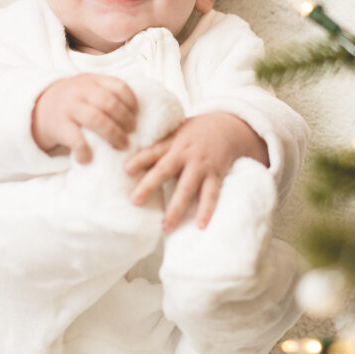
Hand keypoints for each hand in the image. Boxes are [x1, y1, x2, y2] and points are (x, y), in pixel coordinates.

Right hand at [31, 74, 137, 162]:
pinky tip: (89, 158)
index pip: (118, 86)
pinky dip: (85, 151)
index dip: (132, 102)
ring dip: (113, 134)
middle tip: (131, 133)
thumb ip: (108, 93)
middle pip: (110, 104)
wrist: (38, 108)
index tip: (137, 115)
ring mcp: (68, 108)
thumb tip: (140, 111)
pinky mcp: (58, 126)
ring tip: (121, 145)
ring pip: (96, 120)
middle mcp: (80, 91)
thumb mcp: (88, 89)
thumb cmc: (73, 101)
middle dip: (125, 121)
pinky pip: (75, 139)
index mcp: (92, 81)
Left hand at [124, 112, 268, 232]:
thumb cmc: (195, 132)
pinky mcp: (216, 176)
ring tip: (166, 227)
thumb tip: (129, 158)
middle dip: (149, 185)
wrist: (229, 126)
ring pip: (187, 188)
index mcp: (173, 143)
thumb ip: (159, 146)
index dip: (139, 160)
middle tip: (135, 201)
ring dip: (176, 208)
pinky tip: (200, 225)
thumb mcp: (176, 132)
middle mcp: (186, 154)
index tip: (125, 170)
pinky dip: (207, 211)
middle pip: (165, 170)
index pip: (153, 151)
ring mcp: (202, 166)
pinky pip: (211, 195)